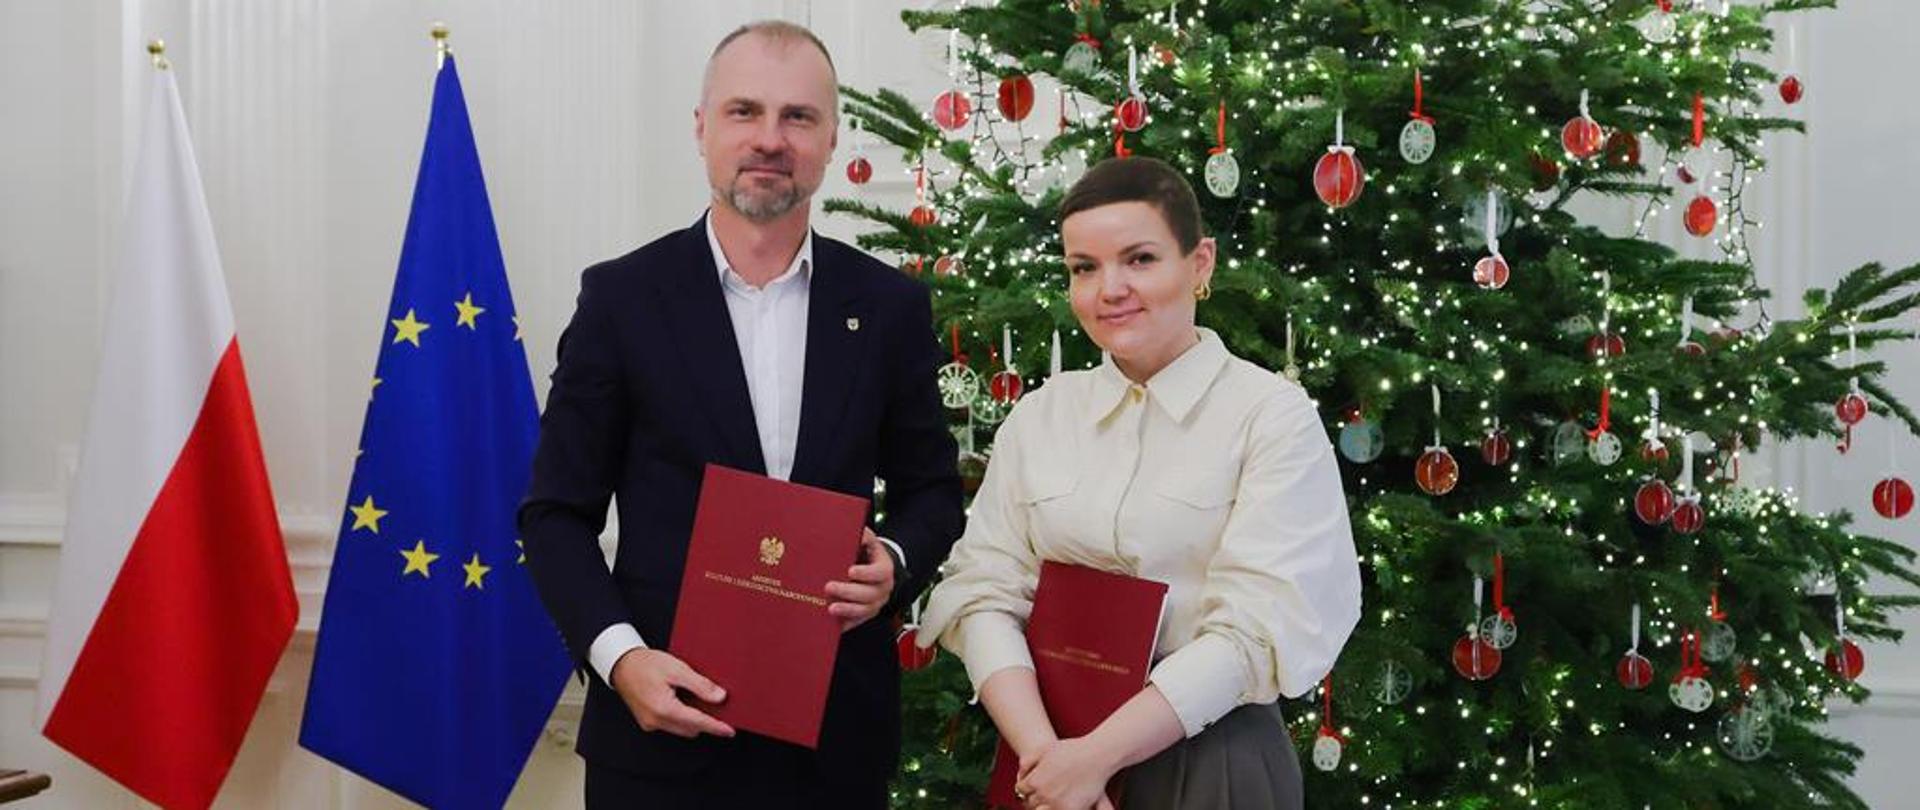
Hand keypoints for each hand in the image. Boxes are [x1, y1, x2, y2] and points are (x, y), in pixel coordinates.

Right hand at [607, 648, 735, 738]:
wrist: (621, 664)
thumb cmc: (645, 664)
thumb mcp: (677, 669)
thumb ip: (700, 685)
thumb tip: (719, 698)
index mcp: (664, 708)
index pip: (698, 722)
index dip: (716, 726)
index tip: (730, 730)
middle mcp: (656, 721)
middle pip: (691, 728)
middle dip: (705, 721)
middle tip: (716, 707)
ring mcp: (650, 724)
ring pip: (681, 729)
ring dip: (692, 719)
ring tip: (697, 700)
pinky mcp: (647, 722)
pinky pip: (671, 725)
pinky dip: (680, 717)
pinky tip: (682, 702)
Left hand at [825, 528, 894, 631]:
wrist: (875, 570)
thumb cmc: (869, 555)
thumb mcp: (869, 542)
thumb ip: (864, 536)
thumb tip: (857, 533)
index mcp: (885, 570)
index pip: (879, 573)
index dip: (866, 573)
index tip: (850, 571)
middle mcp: (883, 589)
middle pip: (869, 594)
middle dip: (848, 592)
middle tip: (829, 587)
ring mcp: (875, 603)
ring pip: (864, 610)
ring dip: (847, 610)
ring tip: (830, 608)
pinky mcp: (865, 615)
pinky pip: (857, 622)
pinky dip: (845, 624)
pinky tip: (833, 623)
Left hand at [1015, 736, 1120, 809]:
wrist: (1097, 755)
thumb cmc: (1072, 750)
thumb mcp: (1044, 749)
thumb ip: (1027, 762)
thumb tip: (1019, 775)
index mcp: (1034, 781)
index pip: (1020, 791)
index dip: (1026, 787)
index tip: (1032, 785)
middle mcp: (1043, 795)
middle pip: (1029, 803)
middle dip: (1033, 797)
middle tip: (1043, 791)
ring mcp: (1057, 804)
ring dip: (1043, 805)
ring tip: (1051, 797)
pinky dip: (1056, 806)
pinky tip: (1061, 801)